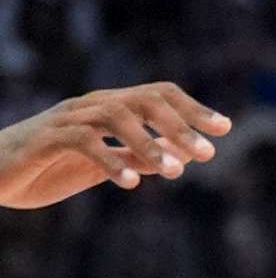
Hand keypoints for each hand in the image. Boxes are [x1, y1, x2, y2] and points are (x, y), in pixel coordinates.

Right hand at [0, 86, 228, 207]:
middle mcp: (90, 106)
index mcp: (107, 110)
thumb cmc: (47, 167)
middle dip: (179, 124)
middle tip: (209, 153)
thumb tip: (177, 161)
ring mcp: (68, 119)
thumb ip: (135, 159)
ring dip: (149, 142)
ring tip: (175, 170)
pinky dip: (110, 159)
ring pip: (115, 115)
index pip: (156, 96)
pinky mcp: (48, 139)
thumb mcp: (102, 168)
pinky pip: (83, 142)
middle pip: (142, 99)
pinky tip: (131, 182)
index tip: (225, 127)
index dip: (191, 109)